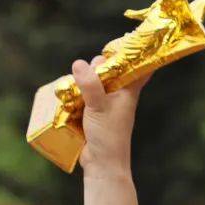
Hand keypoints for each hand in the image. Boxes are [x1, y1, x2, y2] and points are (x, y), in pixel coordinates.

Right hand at [71, 56, 151, 172]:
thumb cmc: (109, 137)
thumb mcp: (99, 107)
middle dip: (95, 67)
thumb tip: (78, 64)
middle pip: (107, 70)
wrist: (103, 165)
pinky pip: (82, 96)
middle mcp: (118, 95)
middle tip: (87, 74)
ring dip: (82, 82)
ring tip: (73, 85)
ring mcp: (104, 104)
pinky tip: (66, 94)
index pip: (138, 66)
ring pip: (92, 83)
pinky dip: (75, 94)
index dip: (133, 52)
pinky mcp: (91, 113)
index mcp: (128, 91)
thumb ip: (90, 85)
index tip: (125, 39)